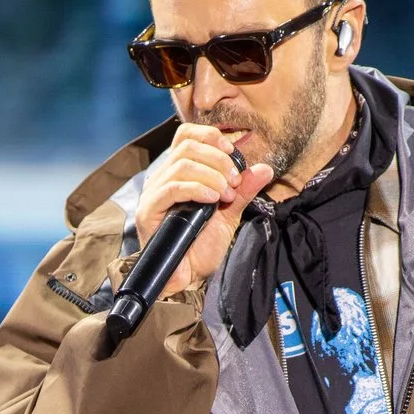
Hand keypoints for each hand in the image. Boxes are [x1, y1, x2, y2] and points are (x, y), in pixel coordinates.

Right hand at [132, 124, 272, 296]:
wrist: (188, 277)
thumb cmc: (202, 246)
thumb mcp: (230, 213)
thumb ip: (243, 190)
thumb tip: (264, 168)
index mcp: (179, 172)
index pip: (186, 135)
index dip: (210, 136)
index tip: (233, 153)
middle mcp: (163, 178)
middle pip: (187, 147)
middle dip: (218, 160)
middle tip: (235, 181)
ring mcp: (154, 193)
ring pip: (182, 165)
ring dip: (212, 176)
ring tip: (226, 195)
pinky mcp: (149, 210)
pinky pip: (172, 188)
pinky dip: (197, 188)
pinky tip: (213, 200)